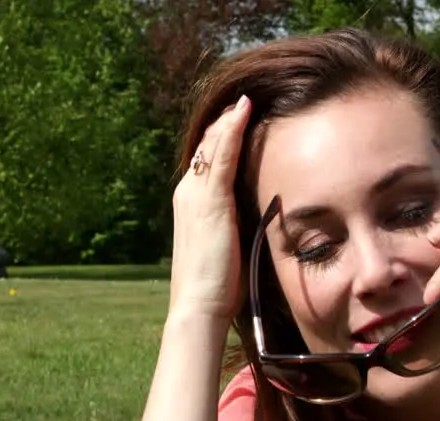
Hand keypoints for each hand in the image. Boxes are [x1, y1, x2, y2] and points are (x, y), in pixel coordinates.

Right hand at [168, 95, 251, 323]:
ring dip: (230, 118)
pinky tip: (245, 110)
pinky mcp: (211, 200)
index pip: (206, 160)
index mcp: (191, 204)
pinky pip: (223, 156)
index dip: (222, 137)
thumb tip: (252, 224)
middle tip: (245, 99)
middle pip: (207, 145)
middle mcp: (188, 193)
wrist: (199, 305)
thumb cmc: (216, 287)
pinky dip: (233, 129)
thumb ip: (233, 229)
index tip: (241, 118)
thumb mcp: (224, 249)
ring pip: (214, 144)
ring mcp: (197, 194)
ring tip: (247, 96)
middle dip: (225, 122)